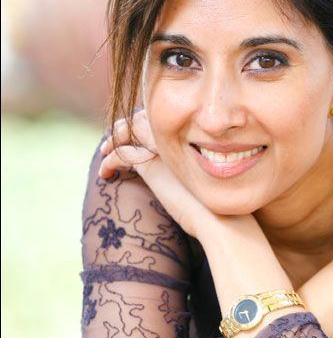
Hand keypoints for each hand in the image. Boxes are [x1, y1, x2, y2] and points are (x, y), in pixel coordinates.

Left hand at [98, 109, 217, 238]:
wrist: (222, 218)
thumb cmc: (219, 208)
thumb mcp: (207, 181)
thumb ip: (194, 170)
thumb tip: (184, 178)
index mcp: (195, 135)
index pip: (160, 118)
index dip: (143, 123)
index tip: (134, 133)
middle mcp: (179, 135)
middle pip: (141, 120)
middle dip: (124, 127)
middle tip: (113, 139)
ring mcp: (163, 147)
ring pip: (127, 133)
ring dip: (113, 142)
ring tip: (104, 152)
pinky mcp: (150, 164)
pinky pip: (121, 155)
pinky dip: (109, 162)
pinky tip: (106, 174)